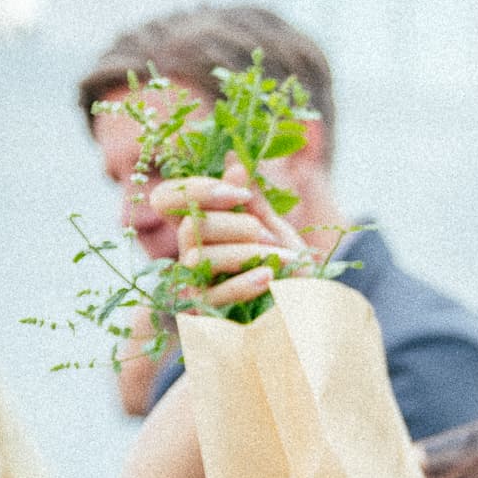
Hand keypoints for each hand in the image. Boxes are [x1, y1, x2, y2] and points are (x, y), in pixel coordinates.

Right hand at [151, 157, 311, 313]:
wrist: (307, 319)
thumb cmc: (289, 275)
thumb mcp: (276, 233)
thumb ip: (252, 201)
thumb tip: (234, 158)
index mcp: (202, 228)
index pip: (170, 199)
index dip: (197, 190)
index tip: (239, 193)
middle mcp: (190, 255)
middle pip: (189, 227)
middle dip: (234, 225)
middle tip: (266, 233)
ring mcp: (191, 287)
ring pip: (199, 257)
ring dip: (245, 253)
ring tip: (282, 258)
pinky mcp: (201, 318)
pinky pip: (211, 295)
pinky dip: (241, 284)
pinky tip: (268, 278)